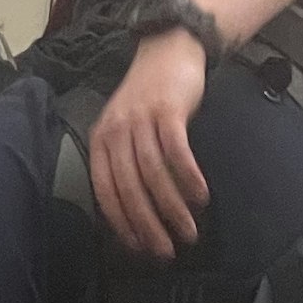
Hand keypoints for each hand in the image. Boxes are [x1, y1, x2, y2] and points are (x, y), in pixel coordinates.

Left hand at [89, 28, 211, 259]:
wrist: (168, 50)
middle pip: (129, 187)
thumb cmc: (149, 99)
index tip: (138, 249)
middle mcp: (116, 130)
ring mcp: (141, 120)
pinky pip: (176, 152)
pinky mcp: (167, 111)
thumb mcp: (127, 129)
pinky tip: (200, 198)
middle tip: (166, 252)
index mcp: (102, 139)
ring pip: (153, 174)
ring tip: (188, 232)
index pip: (105, 191)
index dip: (121, 223)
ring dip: (171, 208)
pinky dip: (188, 178)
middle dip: (147, 225)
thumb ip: (127, 164)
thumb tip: (138, 214)